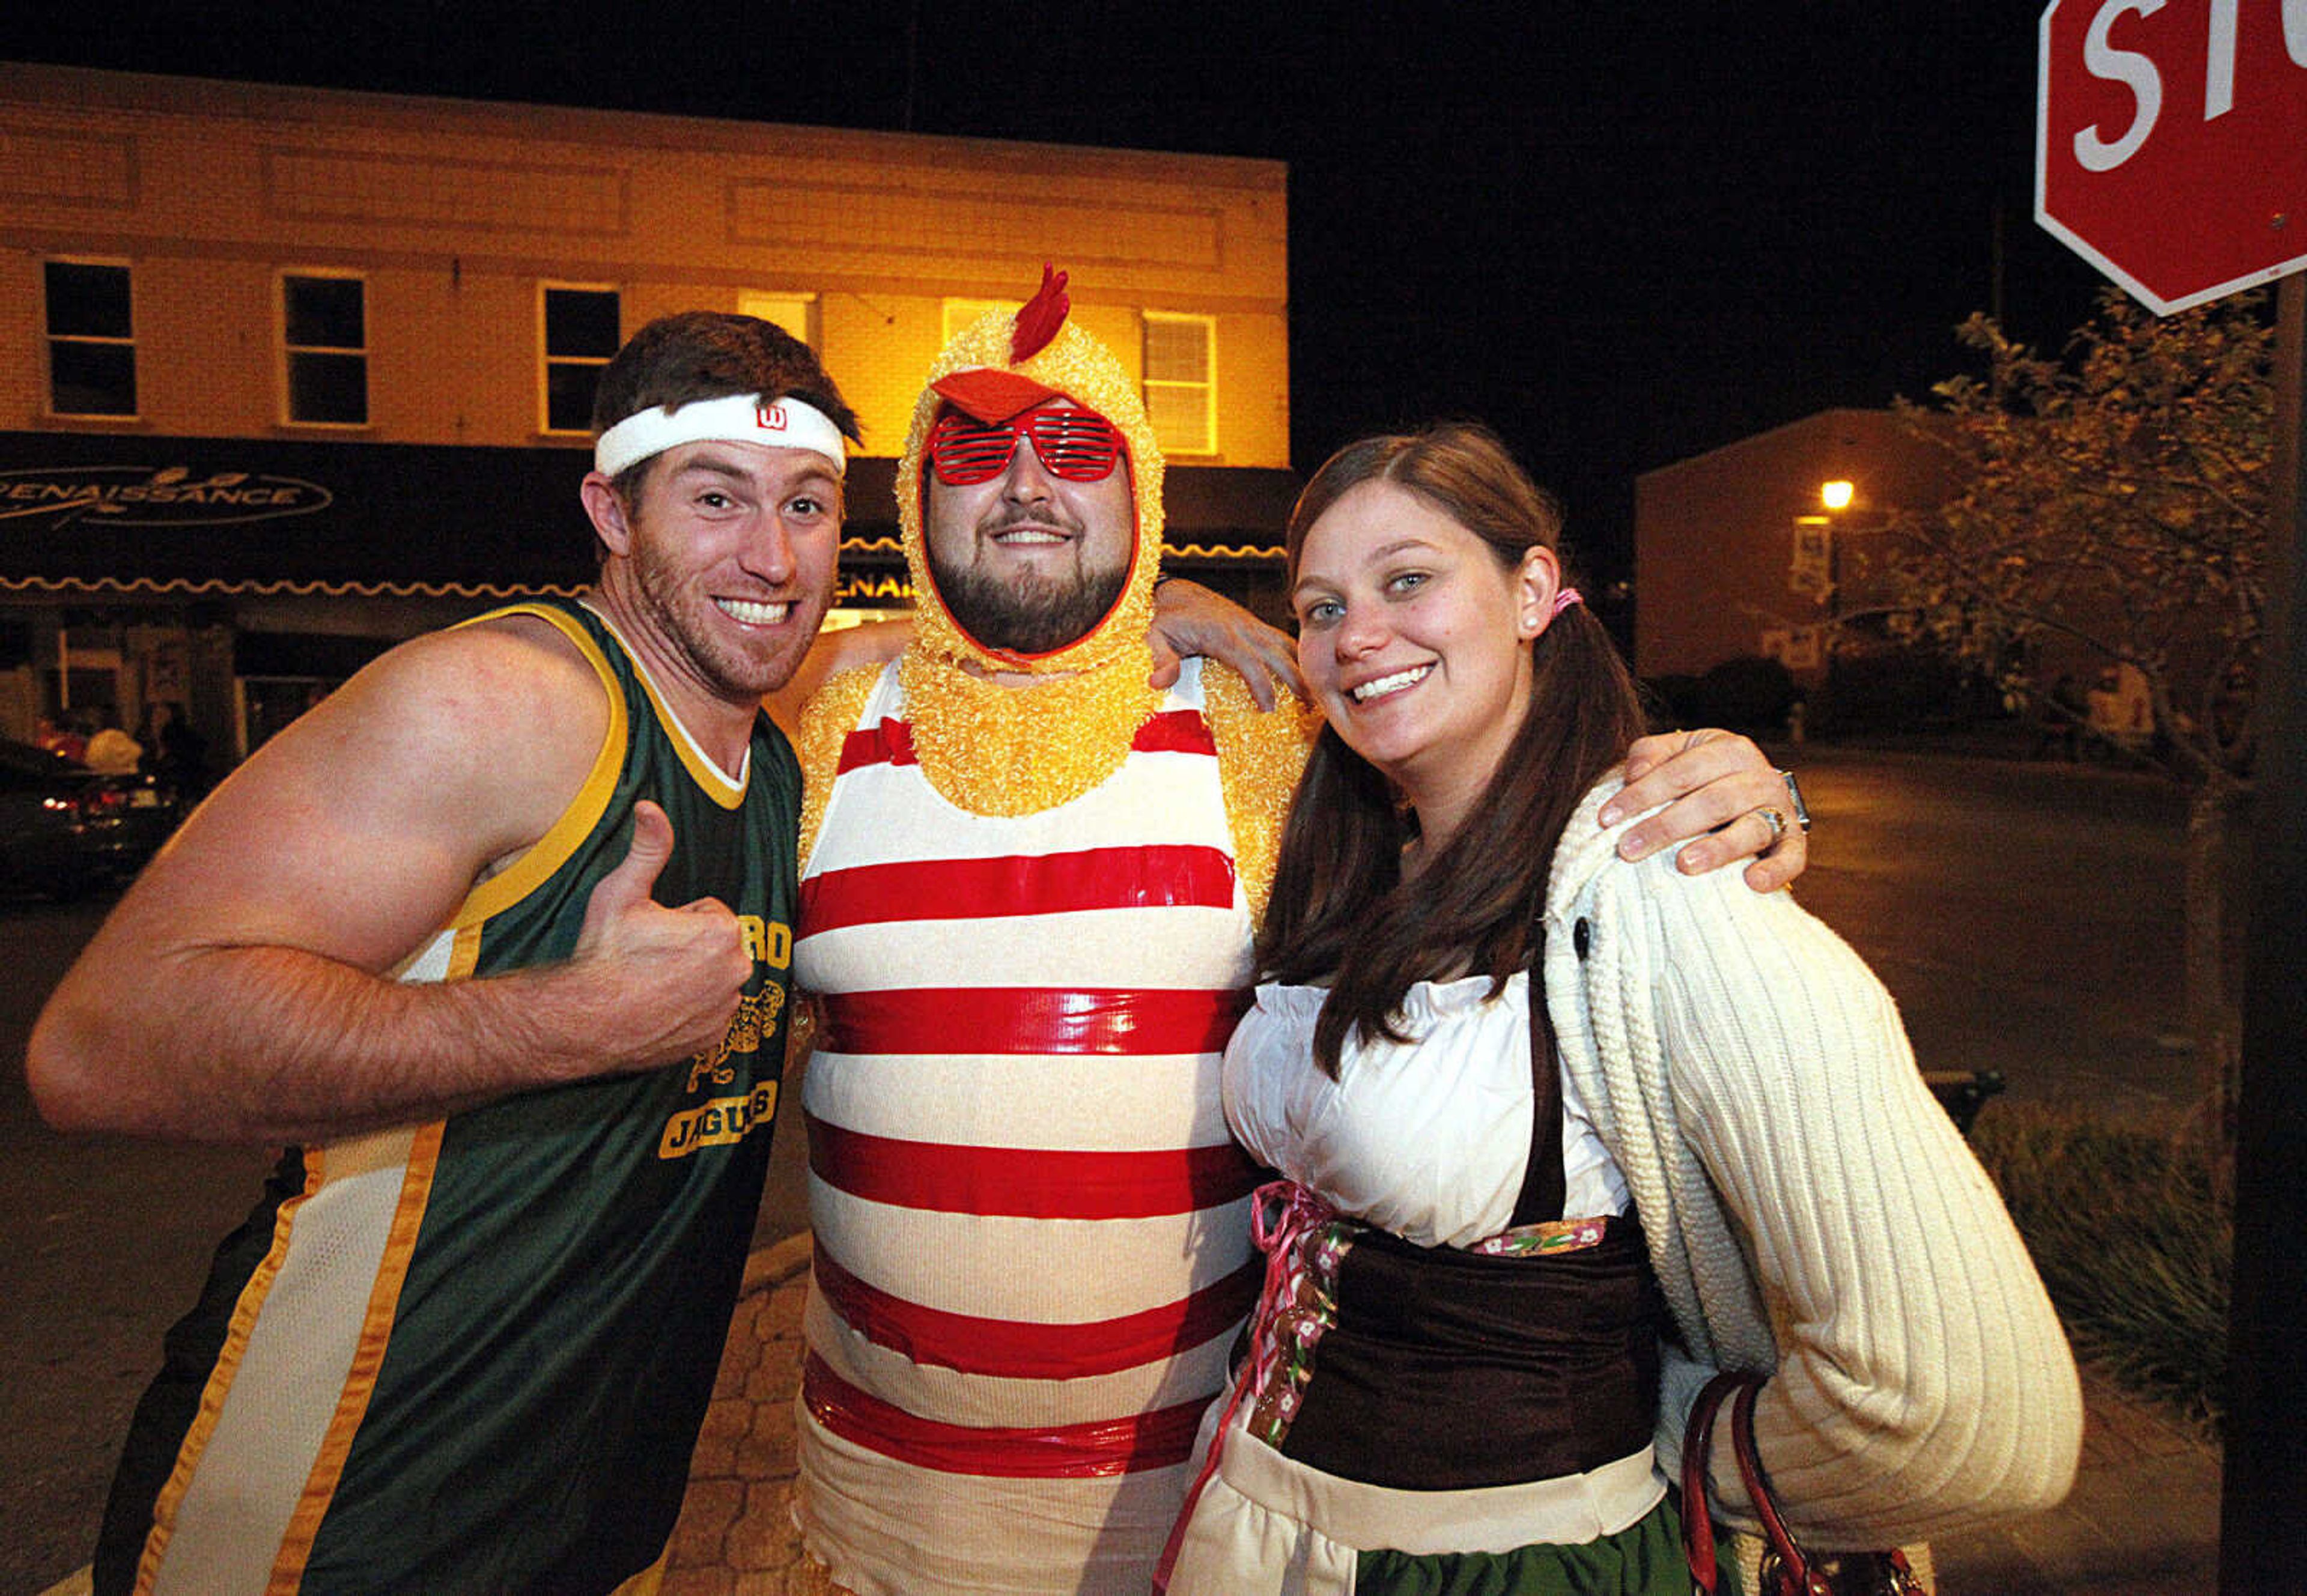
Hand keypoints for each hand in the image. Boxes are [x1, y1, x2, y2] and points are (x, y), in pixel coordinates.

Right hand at [570, 801, 751, 1068]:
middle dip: (688, 948)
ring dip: (691, 978)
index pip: (709, 914)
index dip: (677, 920)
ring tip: (650, 984)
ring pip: (713, 979)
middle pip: (715, 947)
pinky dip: (690, 1011)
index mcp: (722, 932)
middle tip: (648, 958)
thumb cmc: (603, 955)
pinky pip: (709, 1013)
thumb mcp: (621, 892)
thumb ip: (648, 847)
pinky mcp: (715, 1038)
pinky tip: (659, 1009)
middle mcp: (737, 971)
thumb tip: (650, 807)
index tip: (651, 933)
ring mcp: (727, 1008)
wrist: (584, 1021)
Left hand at [1146, 579, 1302, 709]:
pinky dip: (1297, 656)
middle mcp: (1243, 627)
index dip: (1261, 685)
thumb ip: (1160, 659)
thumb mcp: (1154, 637)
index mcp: (1221, 633)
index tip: (1268, 708)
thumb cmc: (1165, 618)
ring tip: (1317, 694)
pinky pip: (1281, 640)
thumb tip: (1159, 683)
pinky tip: (1306, 673)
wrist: (1175, 592)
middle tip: (1311, 706)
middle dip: (1297, 679)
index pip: (1249, 661)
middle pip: (1278, 654)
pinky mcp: (1254, 626)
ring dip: (1303, 667)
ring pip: (1286, 645)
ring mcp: (1251, 625)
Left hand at [1600, 730, 1806, 891]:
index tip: (1607, 818)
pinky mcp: (1794, 843)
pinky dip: (1775, 871)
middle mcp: (1760, 777)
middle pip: (1712, 801)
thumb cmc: (1702, 776)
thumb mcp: (1678, 754)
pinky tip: (1752, 883)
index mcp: (1730, 750)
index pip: (1681, 771)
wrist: (1754, 793)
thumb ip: (1651, 755)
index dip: (1642, 794)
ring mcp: (1780, 811)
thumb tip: (1633, 773)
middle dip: (1666, 826)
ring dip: (1718, 848)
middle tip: (1629, 848)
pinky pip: (1790, 858)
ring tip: (1684, 865)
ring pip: (1751, 828)